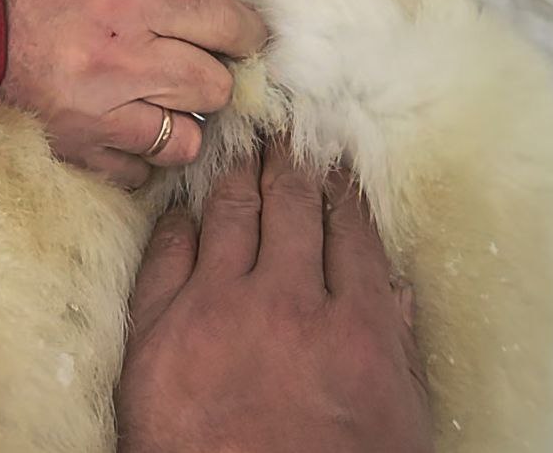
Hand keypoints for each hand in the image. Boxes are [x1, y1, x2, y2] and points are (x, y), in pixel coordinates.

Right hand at [0, 0, 266, 187]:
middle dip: (212, 78)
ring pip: (187, 139)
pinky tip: (126, 134)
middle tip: (194, 69)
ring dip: (182, 124)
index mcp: (128, 2)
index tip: (247, 38)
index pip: (221, 22)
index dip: (247, 32)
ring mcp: (102, 112)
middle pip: (215, 86)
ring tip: (161, 108)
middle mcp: (124, 59)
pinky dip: (141, 157)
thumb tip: (204, 19)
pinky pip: (141, 172)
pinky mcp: (79, 149)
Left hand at [117, 143, 432, 452]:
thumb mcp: (394, 427)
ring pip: (230, 213)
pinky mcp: (157, 327)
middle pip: (292, 207)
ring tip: (242, 142)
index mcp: (355, 331)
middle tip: (289, 129)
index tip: (340, 159)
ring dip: (239, 171)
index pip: (352, 233)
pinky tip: (186, 205)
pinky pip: (168, 252)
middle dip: (293, 161)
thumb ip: (396, 349)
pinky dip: (180, 221)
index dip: (345, 189)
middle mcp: (287, 304)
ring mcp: (215, 309)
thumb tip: (391, 284)